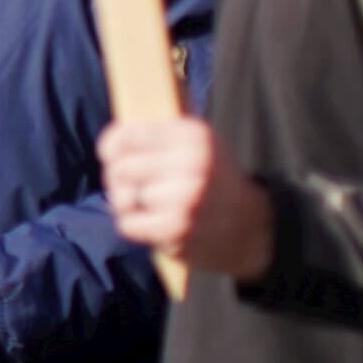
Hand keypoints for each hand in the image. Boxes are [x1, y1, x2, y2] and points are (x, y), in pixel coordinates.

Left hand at [98, 118, 271, 279]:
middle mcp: (192, 163)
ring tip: (148, 204)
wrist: (251, 227)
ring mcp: (185, 197)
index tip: (112, 155)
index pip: (127, 136)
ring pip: (122, 197)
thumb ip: (159, 134)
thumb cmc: (211, 180)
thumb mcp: (198, 144)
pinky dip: (135, 226)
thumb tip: (112, 136)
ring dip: (127, 204)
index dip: (111, 147)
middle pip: (120, 168)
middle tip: (134, 185)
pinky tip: (154, 222)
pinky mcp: (177, 228)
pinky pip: (128, 224)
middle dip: (118, 179)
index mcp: (194, 135)